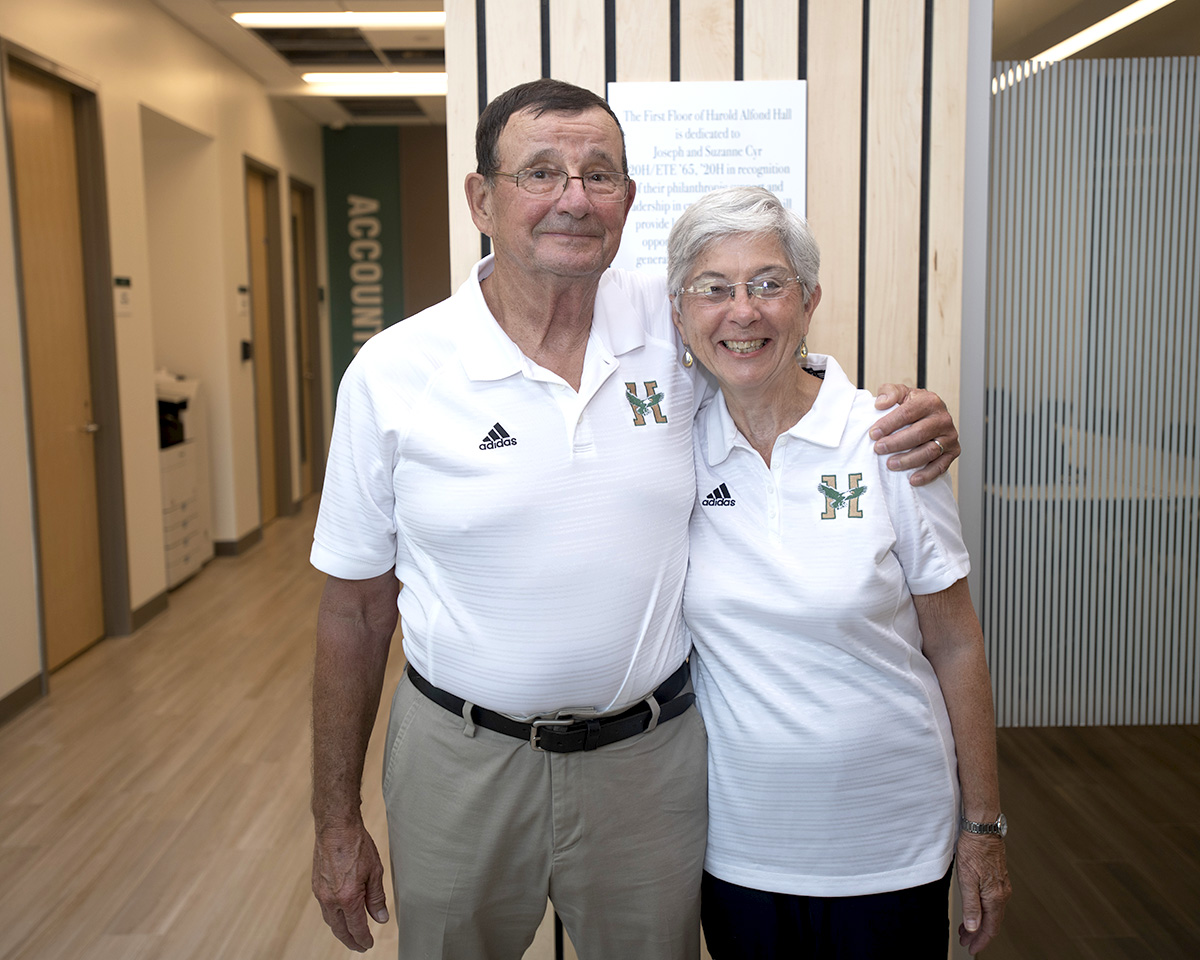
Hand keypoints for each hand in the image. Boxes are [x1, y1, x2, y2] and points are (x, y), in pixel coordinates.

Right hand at [312, 821, 388, 951]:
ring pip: (330, 920)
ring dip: (340, 930)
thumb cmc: (357, 845)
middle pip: (340, 930)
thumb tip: (380, 918)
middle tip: (360, 946)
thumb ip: (376, 898)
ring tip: (350, 934)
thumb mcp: (375, 871)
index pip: (356, 928)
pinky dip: (333, 917)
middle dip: (350, 940)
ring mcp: (320, 893)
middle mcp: (331, 899)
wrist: (336, 827)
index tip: (369, 944)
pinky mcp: (316, 885)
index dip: (364, 939)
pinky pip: (324, 909)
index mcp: (348, 898)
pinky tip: (340, 915)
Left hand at [870, 384, 959, 484]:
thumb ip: (889, 392)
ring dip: (908, 460)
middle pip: (919, 433)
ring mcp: (950, 436)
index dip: (889, 424)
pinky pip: (941, 466)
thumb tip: (881, 403)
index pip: (907, 413)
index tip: (873, 434)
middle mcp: (943, 418)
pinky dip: (927, 474)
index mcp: (930, 401)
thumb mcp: (900, 393)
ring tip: (890, 464)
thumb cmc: (912, 406)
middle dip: (896, 443)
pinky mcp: (953, 452)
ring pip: (929, 451)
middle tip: (878, 449)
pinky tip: (912, 479)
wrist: (930, 416)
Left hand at [956, 832, 1010, 954]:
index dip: (981, 940)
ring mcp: (1002, 886)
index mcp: (995, 897)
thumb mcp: (967, 879)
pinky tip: (975, 909)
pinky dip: (983, 910)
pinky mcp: (998, 878)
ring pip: (993, 912)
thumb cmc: (973, 849)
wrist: (982, 828)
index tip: (971, 948)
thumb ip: (970, 906)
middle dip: (979, 934)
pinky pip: (993, 902)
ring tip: (967, 929)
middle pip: (993, 922)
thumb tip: (973, 927)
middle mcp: (1002, 893)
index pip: (990, 927)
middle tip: (966, 941)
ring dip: (980, 923)